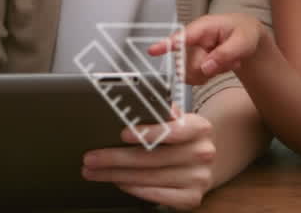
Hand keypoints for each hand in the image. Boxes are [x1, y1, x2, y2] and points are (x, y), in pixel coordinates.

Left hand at [82, 111, 215, 209]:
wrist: (209, 161)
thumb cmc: (185, 137)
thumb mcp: (180, 120)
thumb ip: (162, 113)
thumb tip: (135, 102)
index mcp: (199, 127)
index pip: (173, 130)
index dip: (147, 132)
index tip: (122, 134)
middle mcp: (202, 153)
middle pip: (151, 157)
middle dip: (115, 158)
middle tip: (91, 158)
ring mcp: (198, 178)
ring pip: (148, 177)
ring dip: (116, 175)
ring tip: (95, 171)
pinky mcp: (191, 198)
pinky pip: (156, 195)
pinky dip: (133, 189)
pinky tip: (118, 182)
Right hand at [149, 14, 263, 85]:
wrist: (247, 36)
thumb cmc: (244, 33)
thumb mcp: (242, 42)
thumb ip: (224, 54)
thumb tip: (205, 68)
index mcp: (202, 28)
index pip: (181, 37)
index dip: (166, 44)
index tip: (152, 51)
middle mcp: (192, 40)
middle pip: (188, 64)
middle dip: (209, 67)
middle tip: (230, 60)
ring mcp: (192, 52)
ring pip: (191, 73)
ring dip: (212, 72)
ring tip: (227, 60)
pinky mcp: (193, 62)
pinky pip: (195, 78)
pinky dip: (210, 76)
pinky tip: (220, 66)